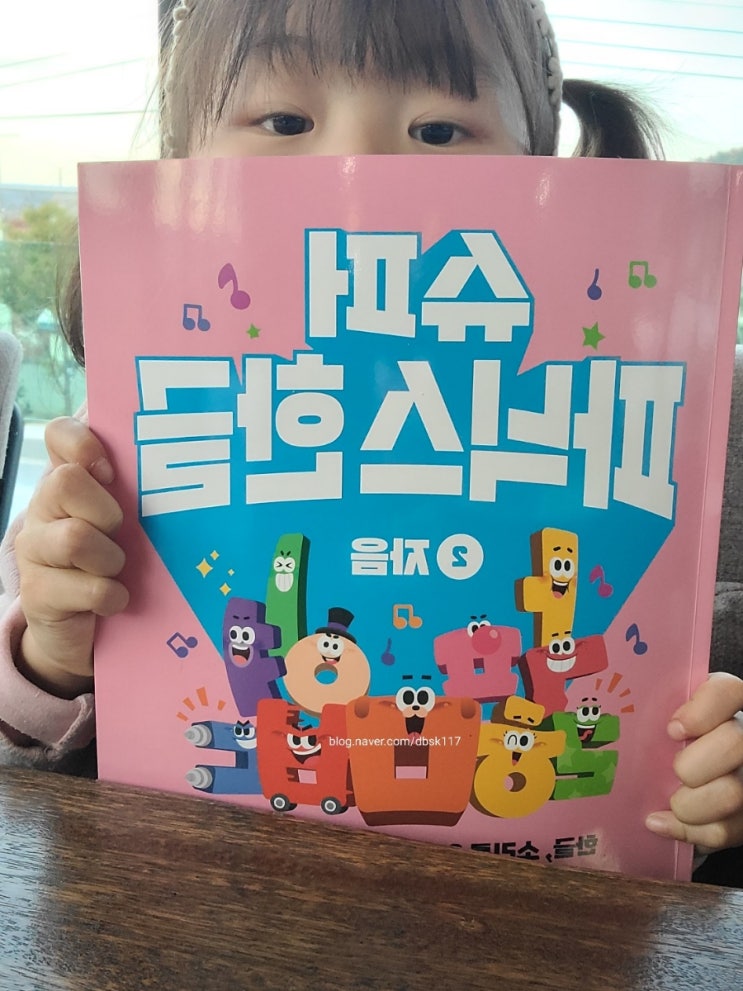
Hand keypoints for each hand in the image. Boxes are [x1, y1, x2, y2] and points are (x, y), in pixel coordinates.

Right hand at [14, 417, 128, 698]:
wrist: (82, 628)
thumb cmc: (113, 559)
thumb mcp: (127, 519)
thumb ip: (139, 486)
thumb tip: (185, 454)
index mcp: (66, 480)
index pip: (59, 434)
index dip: (83, 442)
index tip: (111, 471)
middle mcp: (42, 508)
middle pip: (66, 482)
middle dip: (107, 511)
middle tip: (120, 532)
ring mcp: (34, 550)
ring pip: (75, 538)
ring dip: (111, 558)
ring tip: (118, 569)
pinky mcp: (38, 594)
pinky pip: (87, 588)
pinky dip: (112, 596)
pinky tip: (116, 600)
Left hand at [645, 672, 742, 852]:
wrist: (676, 776)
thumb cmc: (659, 738)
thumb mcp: (659, 715)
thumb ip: (653, 709)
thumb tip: (613, 714)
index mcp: (724, 702)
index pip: (728, 692)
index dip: (704, 710)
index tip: (672, 729)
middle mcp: (742, 736)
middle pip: (735, 743)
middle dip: (694, 764)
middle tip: (674, 771)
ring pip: (733, 793)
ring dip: (690, 804)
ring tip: (669, 802)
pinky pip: (725, 830)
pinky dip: (687, 830)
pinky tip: (659, 822)